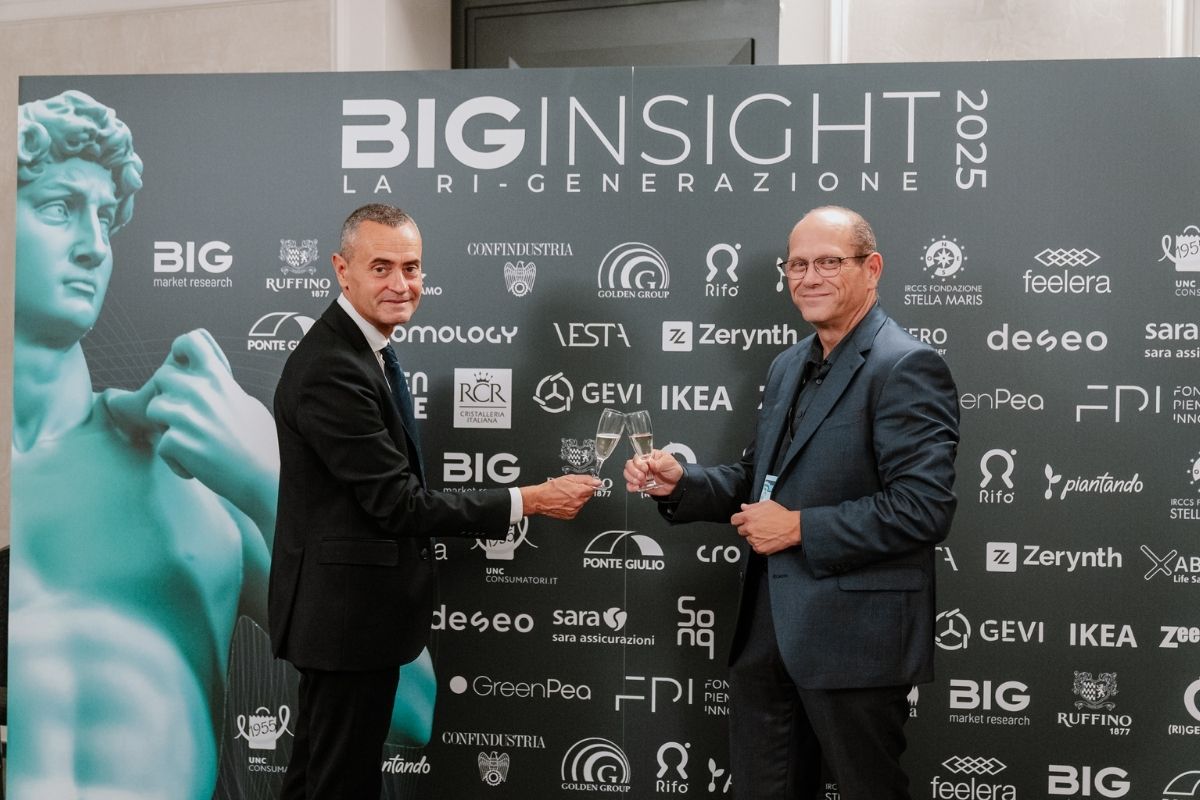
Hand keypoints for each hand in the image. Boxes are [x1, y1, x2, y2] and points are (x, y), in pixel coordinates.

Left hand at [106, 329, 278, 525]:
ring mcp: (187, 417)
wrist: (266, 478)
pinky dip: (176, 459)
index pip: (188, 342)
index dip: (180, 352)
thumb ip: (224, 389)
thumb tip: (213, 380)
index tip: (183, 366)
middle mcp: (201, 392)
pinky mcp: (176, 442)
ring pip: (154, 409)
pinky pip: (162, 445)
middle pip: (161, 376)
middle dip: (168, 395)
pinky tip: (197, 465)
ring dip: (166, 426)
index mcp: (219, 379)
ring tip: (189, 441)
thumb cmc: (263, 445)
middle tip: (186, 417)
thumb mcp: (248, 404)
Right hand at [521, 474, 600, 518]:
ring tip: (566, 495)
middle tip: (571, 488)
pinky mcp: (571, 515)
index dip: (588, 484)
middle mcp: (578, 502)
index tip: (584, 484)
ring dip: (577, 499)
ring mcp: (575, 510)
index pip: (593, 488)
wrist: (540, 499)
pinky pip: (576, 509)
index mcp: (579, 492)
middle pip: (587, 495)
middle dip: (582, 491)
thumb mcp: (568, 478)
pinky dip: (572, 505)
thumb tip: (596, 481)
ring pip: (582, 502)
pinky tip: (564, 501)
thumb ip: (585, 479)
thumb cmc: (551, 488)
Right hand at [623, 449, 681, 495]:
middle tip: (642, 476)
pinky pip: (630, 485)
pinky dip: (630, 486)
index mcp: (648, 457)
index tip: (645, 467)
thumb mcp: (669, 462)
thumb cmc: (673, 469)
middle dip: (634, 471)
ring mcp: (640, 475)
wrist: (677, 484)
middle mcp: (642, 465)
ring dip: (632, 478)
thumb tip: (650, 462)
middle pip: (629, 465)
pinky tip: (636, 487)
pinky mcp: (640, 484)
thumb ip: (659, 462)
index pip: (637, 457)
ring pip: (627, 474)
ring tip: (641, 481)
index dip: (638, 463)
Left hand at [730, 500, 800, 554]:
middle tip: (757, 526)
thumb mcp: (766, 504)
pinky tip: (767, 538)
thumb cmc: (781, 515)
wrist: (792, 528)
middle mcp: (749, 528)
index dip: (738, 520)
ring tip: (765, 532)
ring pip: (748, 539)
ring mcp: (754, 539)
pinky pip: (755, 547)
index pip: (734, 520)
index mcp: (749, 516)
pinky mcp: (759, 548)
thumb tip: (743, 507)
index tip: (741, 521)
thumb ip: (752, 506)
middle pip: (740, 530)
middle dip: (746, 528)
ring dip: (753, 537)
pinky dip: (759, 544)